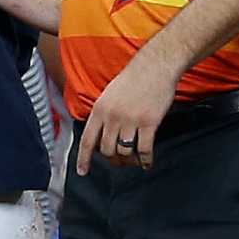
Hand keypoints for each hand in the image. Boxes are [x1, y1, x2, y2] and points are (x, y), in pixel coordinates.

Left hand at [75, 48, 179, 172]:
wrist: (155, 66)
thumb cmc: (134, 79)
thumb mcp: (109, 94)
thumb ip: (103, 114)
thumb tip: (101, 136)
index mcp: (100, 109)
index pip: (87, 140)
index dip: (83, 159)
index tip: (83, 172)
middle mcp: (112, 116)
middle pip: (107, 150)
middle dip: (113, 159)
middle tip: (120, 161)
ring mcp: (131, 120)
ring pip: (124, 152)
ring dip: (129, 160)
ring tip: (135, 161)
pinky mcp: (149, 122)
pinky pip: (144, 149)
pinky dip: (146, 160)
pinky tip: (147, 163)